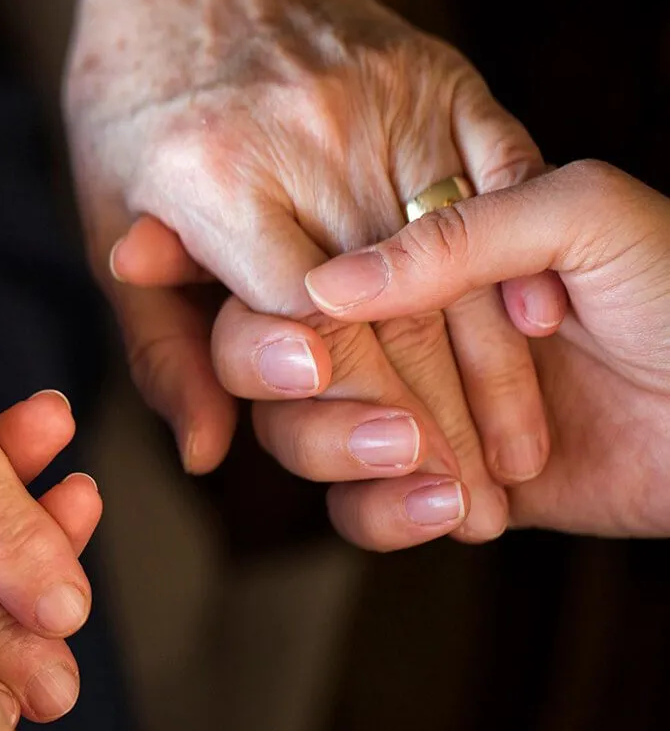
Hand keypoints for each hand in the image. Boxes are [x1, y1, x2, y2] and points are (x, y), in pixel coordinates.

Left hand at [64, 0, 548, 543]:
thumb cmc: (132, 95)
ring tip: (518, 458)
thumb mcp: (107, 215)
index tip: (400, 487)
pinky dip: (520, 257)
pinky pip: (501, 174)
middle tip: (475, 510)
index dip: (358, 415)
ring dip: (495, 368)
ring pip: (457, 258)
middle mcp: (305, 137)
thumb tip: (208, 454)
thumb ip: (160, 340)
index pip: (304, 326)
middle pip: (391, 308)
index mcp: (215, 177)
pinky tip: (538, 340)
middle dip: (441, 422)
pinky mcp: (438, 70)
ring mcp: (382, 97)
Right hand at [213, 161, 669, 538]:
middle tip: (316, 373)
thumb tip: (326, 286)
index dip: (199, 254)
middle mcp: (391, 328)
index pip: (280, 245)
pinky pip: (359, 511)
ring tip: (414, 451)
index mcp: (412, 243)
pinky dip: (386, 514)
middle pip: (261, 349)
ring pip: (292, 436)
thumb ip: (454, 233)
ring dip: (333, 447)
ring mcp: (405, 409)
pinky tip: (452, 506)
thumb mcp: (585, 216)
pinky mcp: (433, 487)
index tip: (143, 248)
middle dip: (268, 365)